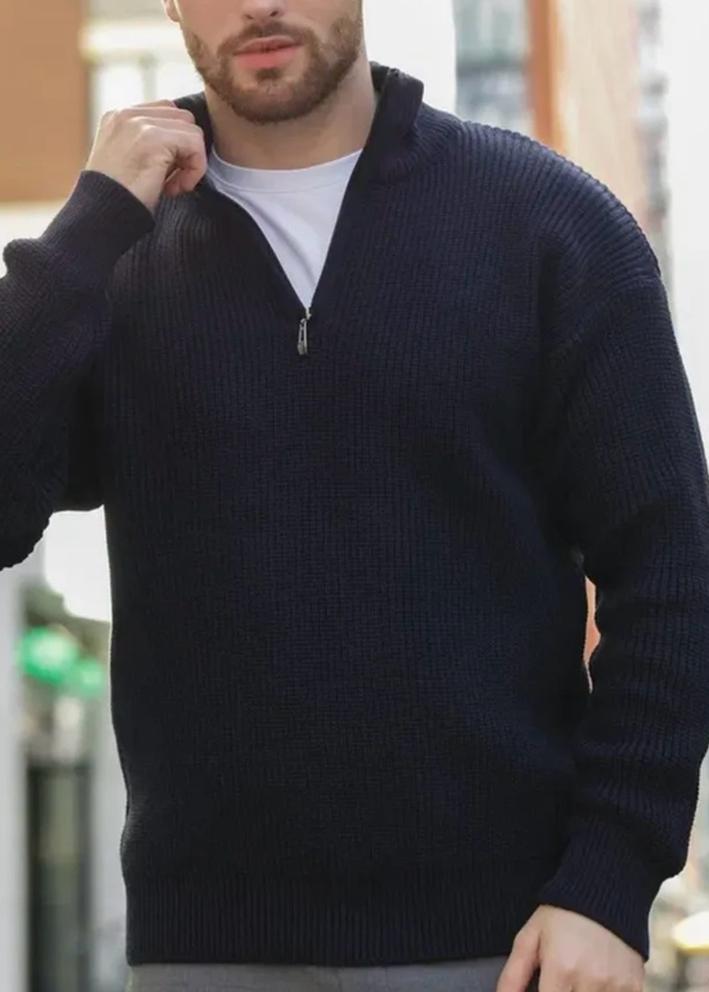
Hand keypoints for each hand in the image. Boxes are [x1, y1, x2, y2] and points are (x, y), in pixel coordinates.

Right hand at [84, 100, 207, 214]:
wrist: (101, 216)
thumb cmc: (117, 199)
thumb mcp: (128, 163)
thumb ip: (148, 146)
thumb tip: (183, 148)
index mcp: (118, 117)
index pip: (166, 112)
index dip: (177, 144)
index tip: (166, 174)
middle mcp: (127, 114)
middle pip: (182, 118)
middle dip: (186, 151)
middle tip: (171, 181)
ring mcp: (138, 123)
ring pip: (192, 130)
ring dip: (191, 162)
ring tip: (172, 186)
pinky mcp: (153, 137)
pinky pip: (195, 143)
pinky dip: (195, 169)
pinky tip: (176, 189)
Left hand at [496, 904, 645, 991]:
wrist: (603, 892)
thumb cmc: (561, 916)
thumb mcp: (530, 938)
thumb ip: (513, 975)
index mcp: (561, 969)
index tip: (545, 988)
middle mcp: (590, 981)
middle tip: (560, 982)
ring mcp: (615, 986)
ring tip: (575, 981)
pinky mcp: (634, 987)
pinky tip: (596, 983)